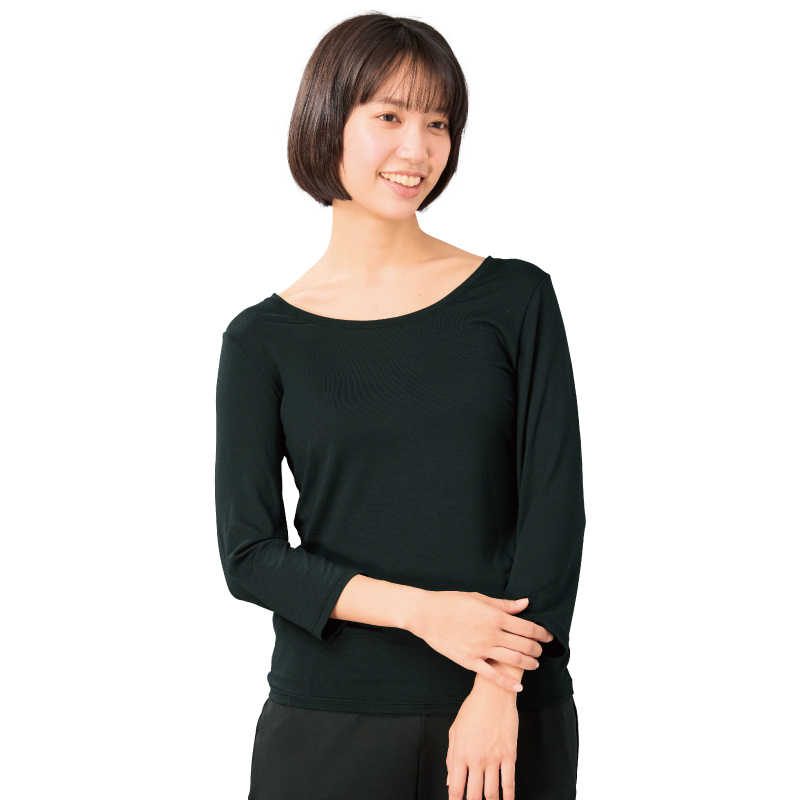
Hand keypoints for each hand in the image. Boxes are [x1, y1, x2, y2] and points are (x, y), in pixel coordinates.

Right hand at [406, 591, 552, 691]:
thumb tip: (525, 604)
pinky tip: (519, 685)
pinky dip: (508, 682)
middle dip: (537, 649)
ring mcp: (481, 649)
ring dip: (528, 663)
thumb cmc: (451, 602)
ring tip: (534, 664)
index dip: (542, 633)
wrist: (426, 615)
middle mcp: (491, 634)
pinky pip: (493, 675)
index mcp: (495, 616)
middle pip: (524, 645)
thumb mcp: (479, 598)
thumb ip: (504, 604)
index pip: (527, 627)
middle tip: (542, 650)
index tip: (549, 636)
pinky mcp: (470, 661)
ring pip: (513, 661)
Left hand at [446, 672, 519, 799]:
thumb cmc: (472, 709)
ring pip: (492, 793)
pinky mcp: (509, 755)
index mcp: (461, 754)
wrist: (493, 694)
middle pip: (474, 795)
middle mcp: (476, 759)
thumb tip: (450, 781)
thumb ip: (451, 757)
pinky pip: (509, 783)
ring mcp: (494, 759)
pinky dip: (509, 797)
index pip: (456, 788)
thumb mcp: (455, 730)